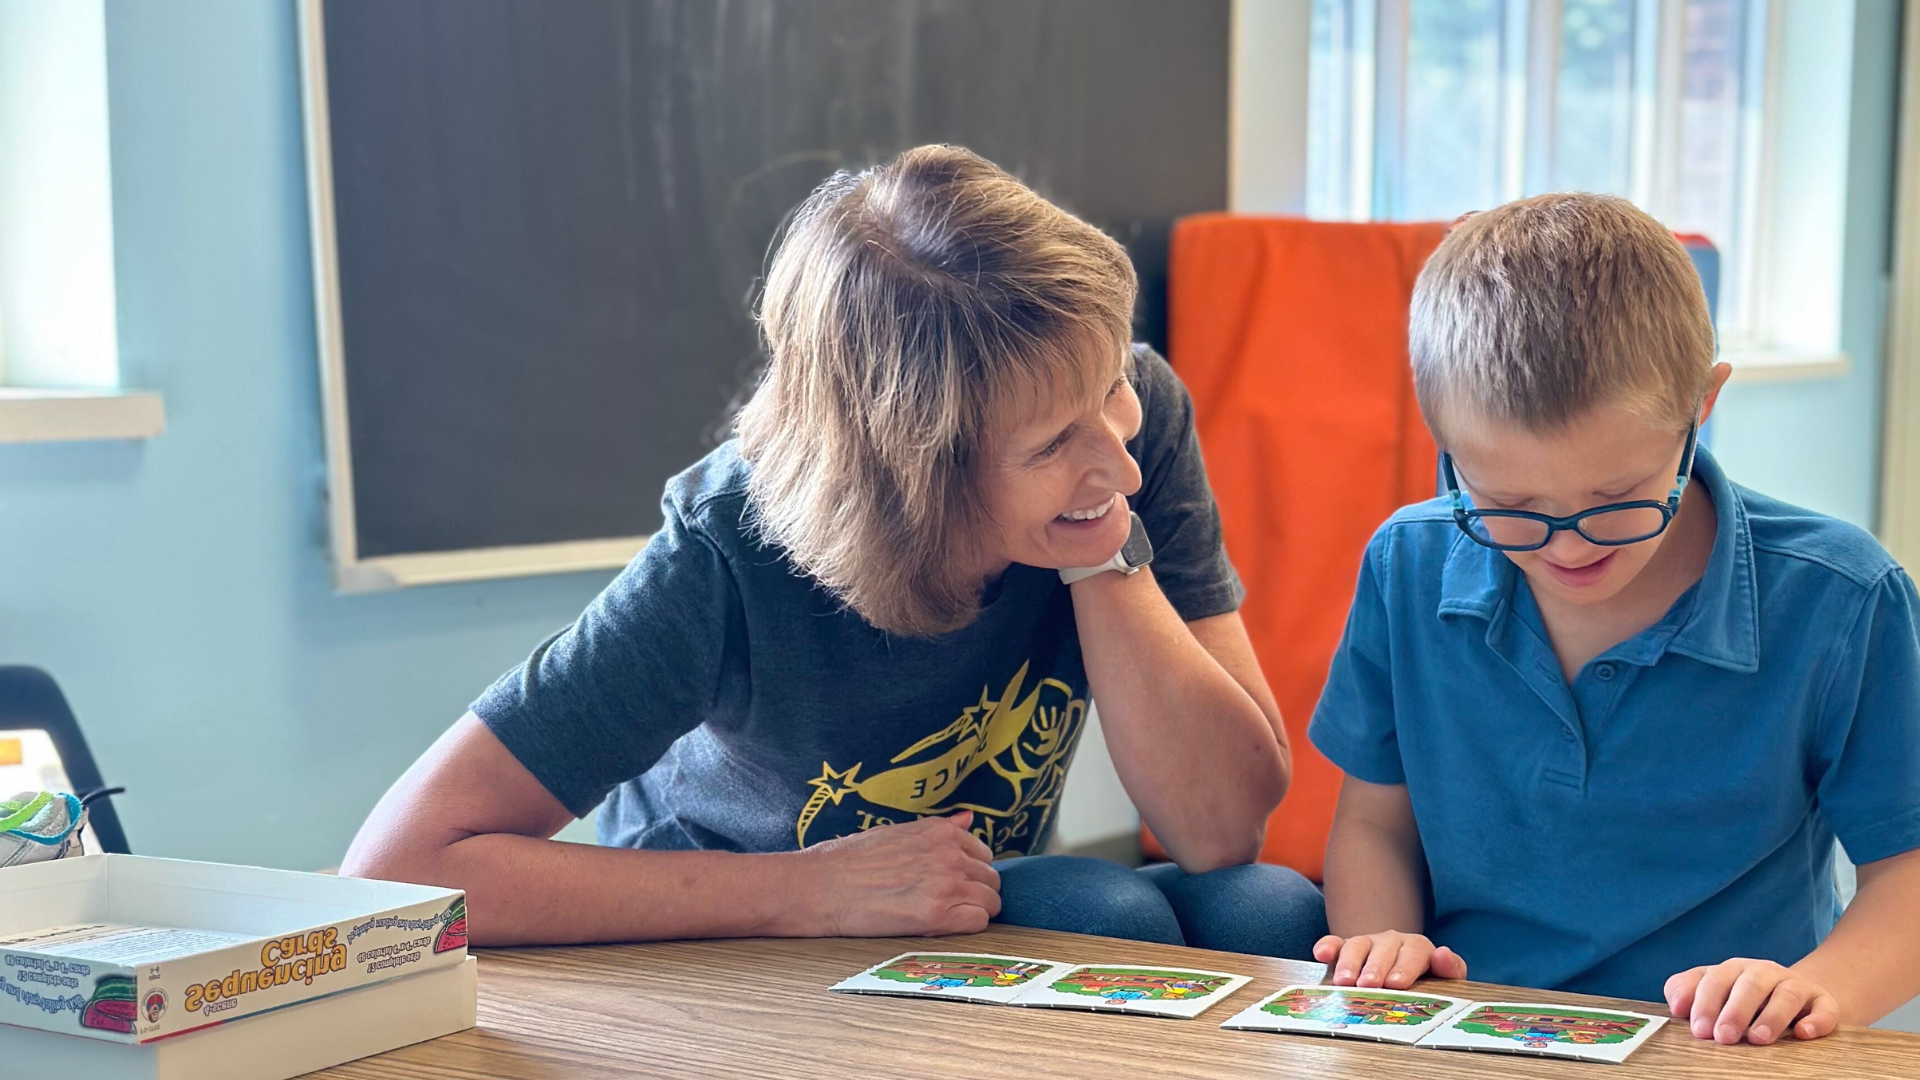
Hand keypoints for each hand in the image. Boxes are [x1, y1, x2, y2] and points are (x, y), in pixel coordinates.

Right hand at [792, 811, 1000, 936]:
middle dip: (976, 892)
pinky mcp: (937, 915)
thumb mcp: (896, 831)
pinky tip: (942, 927)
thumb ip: (938, 828)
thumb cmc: (847, 860)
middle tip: (950, 905)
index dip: (970, 872)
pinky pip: (978, 923)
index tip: (954, 884)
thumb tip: (968, 817)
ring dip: (974, 911)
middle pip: (991, 879)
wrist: (819, 886)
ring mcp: (946, 884)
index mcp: (940, 832)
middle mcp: (949, 854)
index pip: (983, 854)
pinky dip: (966, 927)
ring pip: (990, 902)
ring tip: (946, 918)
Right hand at [1313, 931, 1466, 989]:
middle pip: (1383, 950)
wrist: (1400, 973)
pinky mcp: (1345, 948)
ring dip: (1350, 963)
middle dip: (1375, 967)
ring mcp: (1367, 943)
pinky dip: (1327, 947)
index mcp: (1418, 948)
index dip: (1405, 967)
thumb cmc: (1423, 981)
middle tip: (1368, 985)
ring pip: (1357, 946)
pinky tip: (1321, 955)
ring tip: (1344, 982)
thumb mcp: (1444, 979)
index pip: (1415, 952)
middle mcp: (1392, 941)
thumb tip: (1443, 954)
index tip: (1396, 983)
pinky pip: (1335, 943)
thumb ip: (1450, 970)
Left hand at [1664, 959, 1840, 1044]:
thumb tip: (1676, 1006)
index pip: (1714, 979)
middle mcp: (1764, 972)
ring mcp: (1795, 985)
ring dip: (1772, 1016)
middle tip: (1723, 1037)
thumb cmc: (1744, 999)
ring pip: (1786, 994)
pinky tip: (1804, 1033)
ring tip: (1758, 1038)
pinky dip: (1816, 1020)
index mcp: (1733, 970)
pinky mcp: (1823, 1001)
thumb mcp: (1713, 992)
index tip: (1698, 1029)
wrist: (1797, 996)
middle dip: (1735, 1011)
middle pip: (1749, 984)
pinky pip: (1824, 1008)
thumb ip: (1686, 991)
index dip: (1704, 1003)